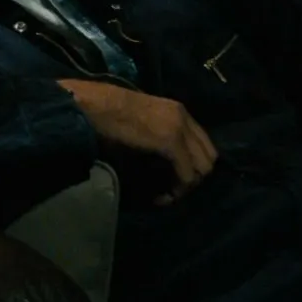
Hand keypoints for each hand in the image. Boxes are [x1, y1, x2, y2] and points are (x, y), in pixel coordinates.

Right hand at [59, 79, 217, 202]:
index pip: (203, 144)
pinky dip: (175, 190)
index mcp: (178, 111)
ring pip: (202, 169)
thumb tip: (159, 159)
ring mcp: (179, 128)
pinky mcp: (170, 141)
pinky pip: (185, 175)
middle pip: (208, 157)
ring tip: (164, 195)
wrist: (92, 104)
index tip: (172, 180)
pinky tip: (159, 196)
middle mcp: (184, 117)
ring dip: (185, 186)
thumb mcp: (141, 120)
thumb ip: (156, 134)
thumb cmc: (106, 111)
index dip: (192, 166)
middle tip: (171, 190)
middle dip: (193, 179)